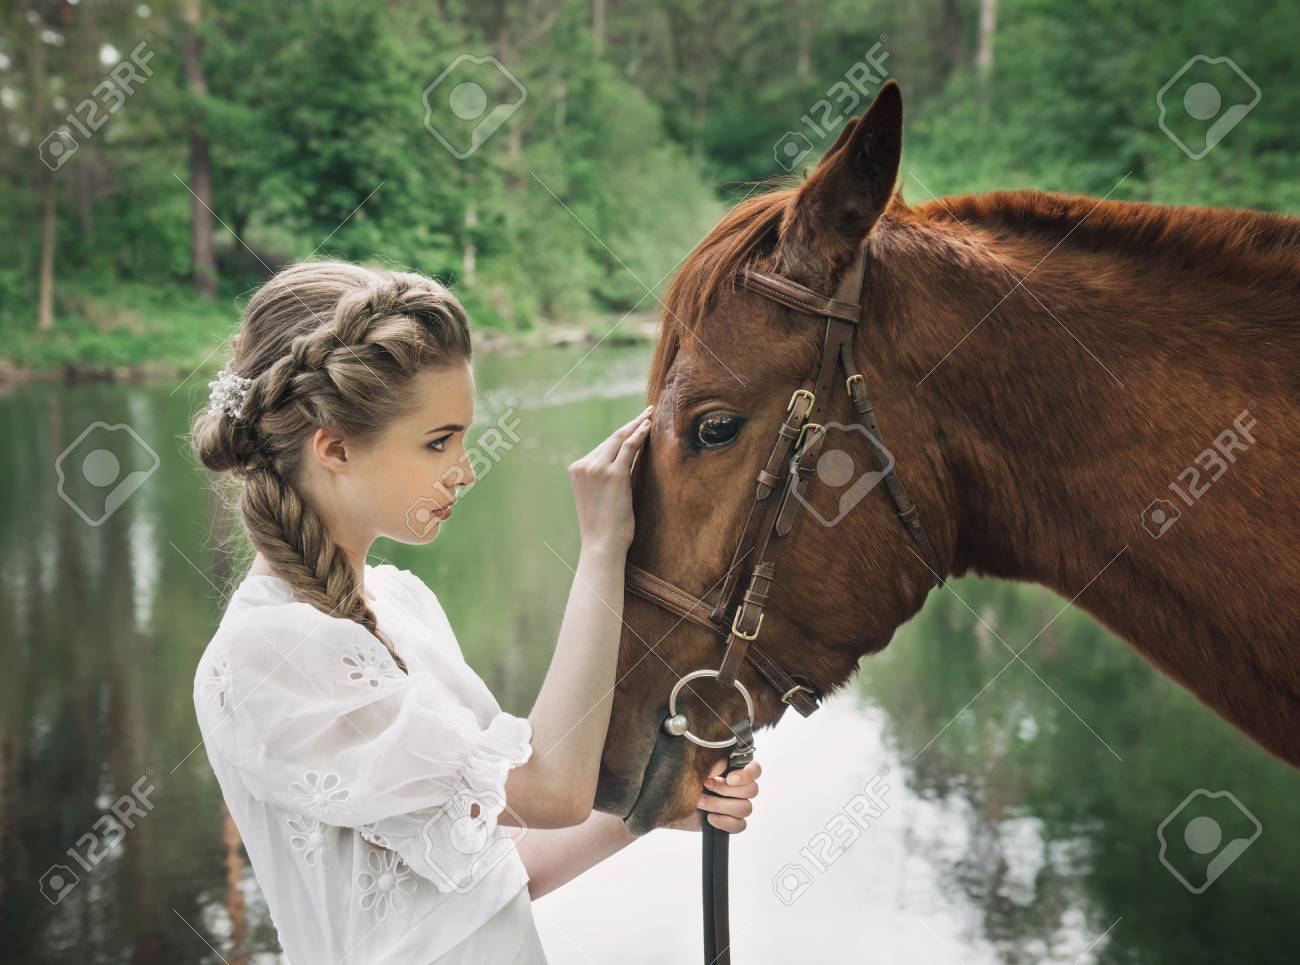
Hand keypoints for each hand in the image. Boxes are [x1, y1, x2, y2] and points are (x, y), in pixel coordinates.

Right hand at [569, 404, 652, 553]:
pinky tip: (648, 426)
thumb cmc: (604, 527)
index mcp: (577, 470)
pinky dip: (639, 434)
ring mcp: (597, 468)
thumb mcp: (597, 497)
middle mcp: (584, 465)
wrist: (601, 545)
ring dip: (637, 425)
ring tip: (650, 416)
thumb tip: (625, 463)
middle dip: (630, 424)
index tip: (632, 425)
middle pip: (611, 438)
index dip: (620, 434)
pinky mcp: (614, 474)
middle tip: (646, 413)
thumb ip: (604, 478)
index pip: (602, 447)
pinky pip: (629, 447)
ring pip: (620, 439)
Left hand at [666, 758, 760, 832]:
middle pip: (752, 790)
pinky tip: (710, 818)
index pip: (755, 770)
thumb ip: (712, 763)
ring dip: (721, 805)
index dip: (747, 775)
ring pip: (746, 808)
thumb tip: (722, 764)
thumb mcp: (696, 767)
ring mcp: (736, 805)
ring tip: (701, 802)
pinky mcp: (731, 822)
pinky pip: (740, 825)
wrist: (670, 803)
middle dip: (726, 789)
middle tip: (706, 785)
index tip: (730, 778)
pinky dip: (725, 822)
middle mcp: (738, 788)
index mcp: (735, 770)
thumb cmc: (684, 780)